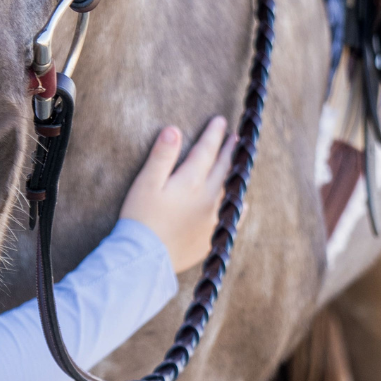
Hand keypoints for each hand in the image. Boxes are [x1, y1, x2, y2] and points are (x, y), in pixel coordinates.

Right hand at [119, 116, 233, 271]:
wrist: (145, 259)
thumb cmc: (140, 219)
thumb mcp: (146, 183)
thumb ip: (162, 156)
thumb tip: (174, 130)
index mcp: (191, 182)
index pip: (207, 151)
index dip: (214, 134)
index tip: (220, 121)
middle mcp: (208, 198)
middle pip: (223, 168)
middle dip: (229, 150)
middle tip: (236, 137)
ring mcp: (212, 219)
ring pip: (230, 190)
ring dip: (234, 174)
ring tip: (238, 165)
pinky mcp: (211, 237)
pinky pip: (232, 217)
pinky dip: (237, 205)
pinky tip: (240, 203)